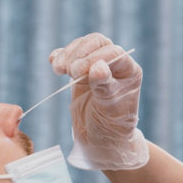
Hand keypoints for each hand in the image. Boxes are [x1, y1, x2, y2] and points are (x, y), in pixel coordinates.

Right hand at [50, 33, 148, 170]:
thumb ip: (104, 87)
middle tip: (69, 71)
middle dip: (80, 53)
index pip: (113, 52)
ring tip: (59, 70)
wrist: (100, 139)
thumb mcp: (109, 109)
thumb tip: (98, 66)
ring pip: (82, 46)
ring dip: (68, 55)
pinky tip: (54, 63)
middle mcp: (114, 64)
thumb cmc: (111, 126)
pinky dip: (60, 56)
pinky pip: (70, 55)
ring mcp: (96, 65)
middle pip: (96, 42)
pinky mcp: (80, 71)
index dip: (94, 57)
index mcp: (128, 70)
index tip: (77, 72)